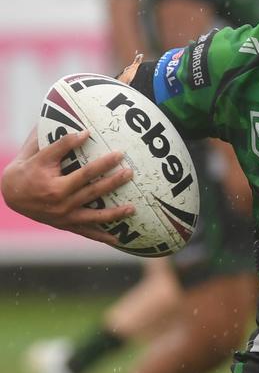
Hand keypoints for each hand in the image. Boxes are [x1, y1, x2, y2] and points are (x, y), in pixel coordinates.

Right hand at [1, 128, 135, 244]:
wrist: (11, 194)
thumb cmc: (26, 170)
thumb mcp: (40, 154)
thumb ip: (62, 144)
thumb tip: (85, 133)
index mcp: (56, 187)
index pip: (86, 173)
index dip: (104, 163)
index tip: (119, 154)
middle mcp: (62, 205)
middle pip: (94, 193)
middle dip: (114, 183)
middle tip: (130, 173)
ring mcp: (64, 218)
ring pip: (94, 216)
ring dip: (115, 214)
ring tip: (133, 209)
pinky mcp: (65, 225)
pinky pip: (86, 232)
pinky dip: (101, 237)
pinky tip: (116, 239)